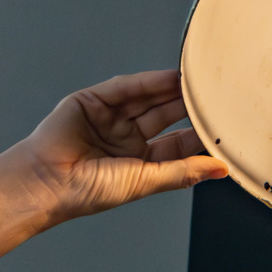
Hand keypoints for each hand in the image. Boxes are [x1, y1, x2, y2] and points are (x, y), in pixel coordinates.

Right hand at [16, 70, 227, 224]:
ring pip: (148, 99)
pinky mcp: (92, 100)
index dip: (199, 137)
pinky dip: (148, 82)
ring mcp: (109, 118)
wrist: (46, 183)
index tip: (224, 129)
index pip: (176, 144)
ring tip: (200, 83)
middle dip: (189, 107)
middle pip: (165, 117)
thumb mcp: (144, 181)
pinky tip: (170, 79)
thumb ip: (183, 173)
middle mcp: (125, 138)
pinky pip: (125, 88)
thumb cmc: (88, 192)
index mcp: (138, 162)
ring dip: (172, 91)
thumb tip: (221, 169)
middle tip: (218, 97)